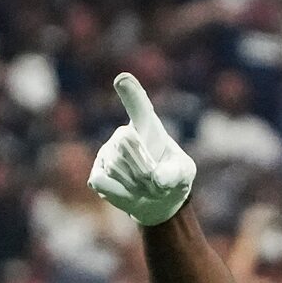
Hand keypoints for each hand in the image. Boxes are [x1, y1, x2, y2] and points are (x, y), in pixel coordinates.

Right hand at [89, 74, 196, 227]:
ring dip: (139, 186)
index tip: (123, 80)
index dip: (131, 93)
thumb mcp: (184, 173)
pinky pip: (105, 182)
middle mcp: (123, 135)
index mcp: (147, 127)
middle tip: (157, 182)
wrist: (158, 203)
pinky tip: (129, 193)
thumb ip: (176, 173)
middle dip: (145, 167)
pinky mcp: (97, 173)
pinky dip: (122, 194)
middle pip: (126, 143)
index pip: (139, 107)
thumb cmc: (172, 178)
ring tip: (147, 188)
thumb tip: (157, 179)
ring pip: (118, 168)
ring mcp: (107, 153)